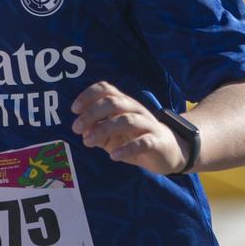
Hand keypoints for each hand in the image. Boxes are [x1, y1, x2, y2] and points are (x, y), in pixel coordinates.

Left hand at [71, 81, 186, 173]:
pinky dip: (127, 149)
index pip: (106, 89)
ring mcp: (147, 124)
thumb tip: (82, 131)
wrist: (169, 151)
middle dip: (92, 113)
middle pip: (113, 102)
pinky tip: (113, 156)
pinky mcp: (156, 142)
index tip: (74, 109)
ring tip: (88, 141)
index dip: (88, 95)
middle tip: (76, 128)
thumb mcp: (113, 135)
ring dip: (104, 129)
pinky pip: (143, 142)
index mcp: (124, 104)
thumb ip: (97, 130)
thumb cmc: (135, 139)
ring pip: (126, 120)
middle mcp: (135, 109)